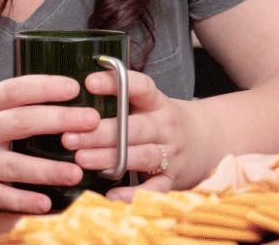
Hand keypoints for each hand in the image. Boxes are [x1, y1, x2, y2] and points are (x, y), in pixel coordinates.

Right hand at [0, 74, 105, 211]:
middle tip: (91, 120)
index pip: (15, 90)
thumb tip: (61, 92)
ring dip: (47, 170)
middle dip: (58, 121)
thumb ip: (11, 101)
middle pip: (20, 123)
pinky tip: (45, 202)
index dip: (44, 86)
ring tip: (77, 171)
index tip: (74, 86)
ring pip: (13, 166)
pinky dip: (21, 201)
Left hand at [62, 69, 211, 197]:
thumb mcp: (152, 105)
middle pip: (135, 128)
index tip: (89, 83)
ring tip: (81, 159)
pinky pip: (154, 189)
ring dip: (110, 158)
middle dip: (101, 132)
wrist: (208, 142)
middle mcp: (166, 127)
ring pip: (141, 156)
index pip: (141, 87)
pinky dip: (133, 194)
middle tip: (70, 136)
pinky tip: (111, 195)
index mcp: (159, 104)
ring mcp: (171, 154)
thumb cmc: (165, 123)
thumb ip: (122, 100)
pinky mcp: (172, 180)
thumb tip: (76, 95)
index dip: (116, 84)